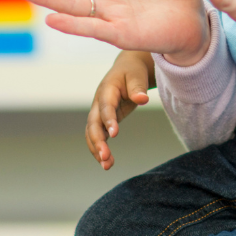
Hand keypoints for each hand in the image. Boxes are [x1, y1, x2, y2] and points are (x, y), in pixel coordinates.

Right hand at [88, 50, 154, 169]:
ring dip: (97, 149)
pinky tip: (108, 163)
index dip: (108, 120)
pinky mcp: (103, 121)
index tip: (114, 134)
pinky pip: (99, 136)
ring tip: (107, 166)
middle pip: (93, 124)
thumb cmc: (133, 72)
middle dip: (97, 141)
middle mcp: (98, 103)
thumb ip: (138, 87)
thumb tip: (142, 99)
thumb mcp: (136, 76)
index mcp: (106, 90)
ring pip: (92, 133)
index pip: (105, 107)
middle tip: (105, 157)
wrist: (127, 69)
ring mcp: (99, 113)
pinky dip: (101, 149)